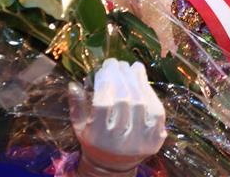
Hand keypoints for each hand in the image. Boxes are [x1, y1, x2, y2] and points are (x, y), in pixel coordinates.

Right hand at [69, 58, 166, 175]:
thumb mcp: (80, 126)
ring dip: (137, 80)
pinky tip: (143, 80)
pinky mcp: (156, 140)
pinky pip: (157, 111)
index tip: (104, 67)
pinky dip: (150, 93)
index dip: (104, 82)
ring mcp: (141, 141)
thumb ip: (76, 106)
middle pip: (124, 101)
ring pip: (142, 103)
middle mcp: (121, 142)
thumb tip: (73, 84)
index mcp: (99, 138)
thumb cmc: (94, 140)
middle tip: (118, 62)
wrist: (113, 166)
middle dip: (121, 77)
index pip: (103, 104)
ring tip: (132, 66)